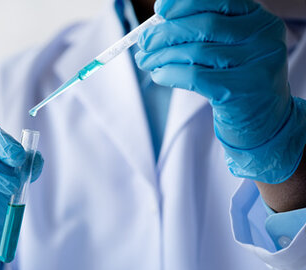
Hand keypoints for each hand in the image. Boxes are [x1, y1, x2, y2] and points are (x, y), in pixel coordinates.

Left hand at [135, 0, 305, 182]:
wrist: (264, 119)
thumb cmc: (238, 77)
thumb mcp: (231, 47)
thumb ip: (204, 30)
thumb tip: (158, 21)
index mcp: (261, 20)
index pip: (219, 2)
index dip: (185, 4)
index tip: (160, 9)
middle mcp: (263, 39)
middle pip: (204, 26)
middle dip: (166, 32)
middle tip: (144, 41)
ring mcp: (254, 65)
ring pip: (195, 52)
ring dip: (161, 55)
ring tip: (145, 60)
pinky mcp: (239, 91)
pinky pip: (193, 76)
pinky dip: (169, 73)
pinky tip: (159, 74)